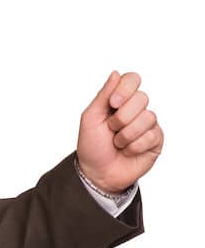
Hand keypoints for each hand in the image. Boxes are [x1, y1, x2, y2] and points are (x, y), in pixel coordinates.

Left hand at [76, 70, 163, 192]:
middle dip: (122, 118)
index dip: (125, 89)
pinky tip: (128, 151)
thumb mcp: (91, 118)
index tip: (113, 104)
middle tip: (112, 129)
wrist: (97, 174)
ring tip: (118, 143)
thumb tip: (115, 73)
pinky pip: (152, 135)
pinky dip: (134, 146)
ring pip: (147, 117)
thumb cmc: (92, 146)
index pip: (132, 79)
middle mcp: (136, 109)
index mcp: (120, 99)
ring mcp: (148, 124)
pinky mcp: (156, 140)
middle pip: (141, 98)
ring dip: (127, 135)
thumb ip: (103, 95)